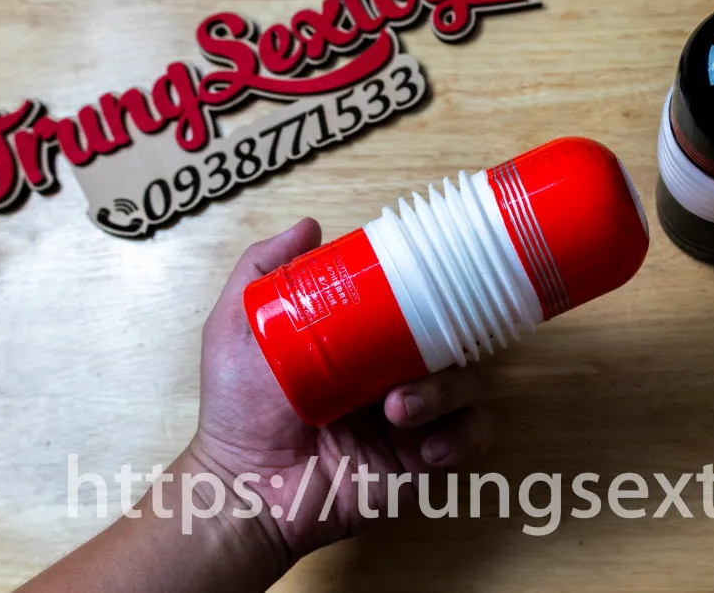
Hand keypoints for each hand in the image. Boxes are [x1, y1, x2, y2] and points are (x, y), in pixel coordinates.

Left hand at [190, 218, 494, 563]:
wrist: (247, 488)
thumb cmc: (240, 411)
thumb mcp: (239, 327)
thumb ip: (263, 270)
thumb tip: (312, 226)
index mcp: (363, 342)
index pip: (414, 304)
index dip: (429, 291)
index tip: (428, 282)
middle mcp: (395, 373)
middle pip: (452, 339)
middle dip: (445, 342)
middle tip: (415, 357)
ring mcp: (414, 417)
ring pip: (470, 385)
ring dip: (444, 392)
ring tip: (397, 411)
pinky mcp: (426, 459)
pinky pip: (474, 435)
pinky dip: (460, 435)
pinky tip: (425, 447)